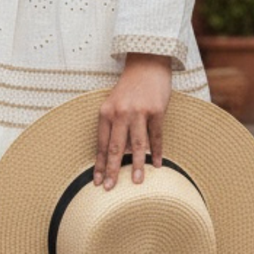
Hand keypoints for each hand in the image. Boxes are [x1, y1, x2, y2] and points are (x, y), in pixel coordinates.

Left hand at [94, 54, 171, 189]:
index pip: (101, 144)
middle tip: (109, 188)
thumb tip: (115, 156)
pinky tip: (157, 164)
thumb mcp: (114, 104)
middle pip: (115, 148)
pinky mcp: (157, 110)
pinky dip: (157, 151)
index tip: (96, 181)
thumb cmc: (129, 88)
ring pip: (136, 145)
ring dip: (136, 165)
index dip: (99, 164)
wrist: (147, 64)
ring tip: (136, 182)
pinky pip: (156, 136)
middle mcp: (120, 113)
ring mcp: (139, 112)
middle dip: (112, 170)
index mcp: (106, 112)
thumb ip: (113, 126)